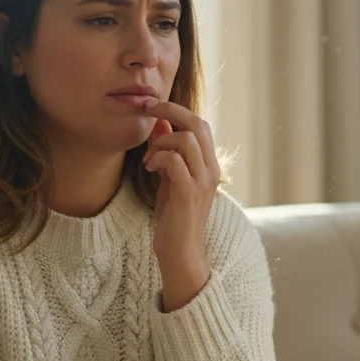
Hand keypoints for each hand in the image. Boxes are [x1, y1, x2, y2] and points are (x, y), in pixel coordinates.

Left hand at [142, 100, 218, 307]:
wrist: (180, 251)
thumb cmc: (174, 216)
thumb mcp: (169, 178)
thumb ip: (168, 151)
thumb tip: (159, 123)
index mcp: (209, 164)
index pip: (200, 123)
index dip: (176, 110)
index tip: (153, 109)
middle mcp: (211, 170)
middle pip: (197, 124)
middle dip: (170, 112)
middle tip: (149, 113)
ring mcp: (202, 182)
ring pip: (185, 140)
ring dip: (160, 143)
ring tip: (149, 159)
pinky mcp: (188, 194)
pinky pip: (174, 162)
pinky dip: (158, 159)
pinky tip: (150, 169)